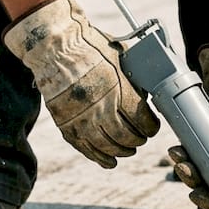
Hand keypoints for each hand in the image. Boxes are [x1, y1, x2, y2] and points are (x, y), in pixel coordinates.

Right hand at [3, 0, 160, 167]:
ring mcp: (82, 119)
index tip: (152, 127)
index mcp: (119, 90)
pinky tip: (110, 161)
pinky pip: (87, 149)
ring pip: (109, 147)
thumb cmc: (91, 47)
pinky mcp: (66, 124)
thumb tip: (148, 97)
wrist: (56, 47)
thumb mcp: (122, 58)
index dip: (151, 127)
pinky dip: (100, 158)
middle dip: (138, 140)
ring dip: (122, 151)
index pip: (143, 121)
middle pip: (127, 137)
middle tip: (141, 138)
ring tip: (128, 149)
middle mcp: (101, 108)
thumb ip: (135, 80)